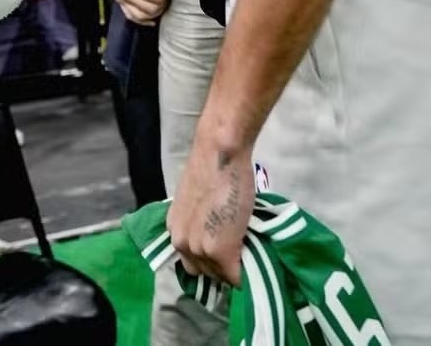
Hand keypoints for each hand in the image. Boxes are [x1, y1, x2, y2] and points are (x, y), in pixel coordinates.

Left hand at [167, 129, 253, 287]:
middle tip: (240, 249)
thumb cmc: (212, 168)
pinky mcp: (220, 253)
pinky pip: (236, 277)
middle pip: (206, 272)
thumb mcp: (198, 202)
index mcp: (174, 230)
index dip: (212, 258)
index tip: (228, 249)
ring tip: (248, 249)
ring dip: (235, 267)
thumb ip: (200, 222)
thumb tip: (217, 233)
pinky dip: (247, 272)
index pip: (193, 261)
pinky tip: (255, 255)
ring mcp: (200, 250)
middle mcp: (181, 244)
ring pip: (221, 276)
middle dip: (223, 266)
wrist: (219, 154)